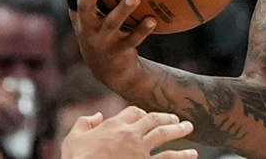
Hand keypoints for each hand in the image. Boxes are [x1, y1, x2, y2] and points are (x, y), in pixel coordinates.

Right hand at [61, 107, 196, 158]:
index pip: (133, 112)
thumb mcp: (73, 139)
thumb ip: (84, 123)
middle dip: (166, 118)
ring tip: (189, 128)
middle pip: (153, 120)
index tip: (146, 115)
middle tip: (177, 119)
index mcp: (114, 125)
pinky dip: (181, 155)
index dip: (140, 112)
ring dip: (179, 131)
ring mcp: (140, 150)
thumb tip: (97, 115)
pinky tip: (192, 154)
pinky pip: (167, 158)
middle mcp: (131, 134)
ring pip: (164, 136)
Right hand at [66, 0, 155, 90]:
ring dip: (123, 10)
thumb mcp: (98, 13)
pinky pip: (132, 39)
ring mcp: (102, 40)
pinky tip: (152, 19)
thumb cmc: (104, 30)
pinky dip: (142, 30)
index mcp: (80, 14)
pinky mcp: (118, 52)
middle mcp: (87, 26)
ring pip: (111, 23)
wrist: (109, 70)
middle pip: (85, 6)